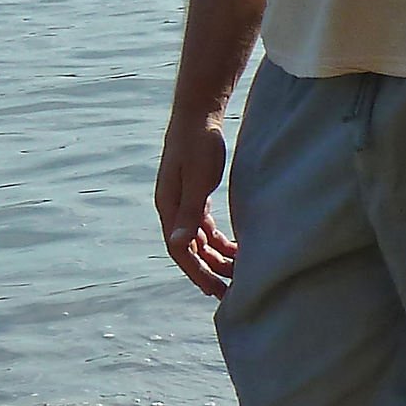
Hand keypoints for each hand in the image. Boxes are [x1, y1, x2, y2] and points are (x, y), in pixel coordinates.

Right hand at [154, 108, 236, 298]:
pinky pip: (204, 227)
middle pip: (189, 249)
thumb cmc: (197, 142)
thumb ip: (189, 213)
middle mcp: (172, 208)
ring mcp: (183, 201)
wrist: (198, 112)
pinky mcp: (196, 194)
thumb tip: (178, 246)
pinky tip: (235, 249)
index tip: (216, 291)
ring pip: (198, 240)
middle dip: (207, 271)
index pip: (180, 250)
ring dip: (215, 257)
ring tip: (237, 273)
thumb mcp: (196, 179)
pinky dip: (218, 240)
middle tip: (229, 293)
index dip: (197, 273)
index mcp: (168, 206)